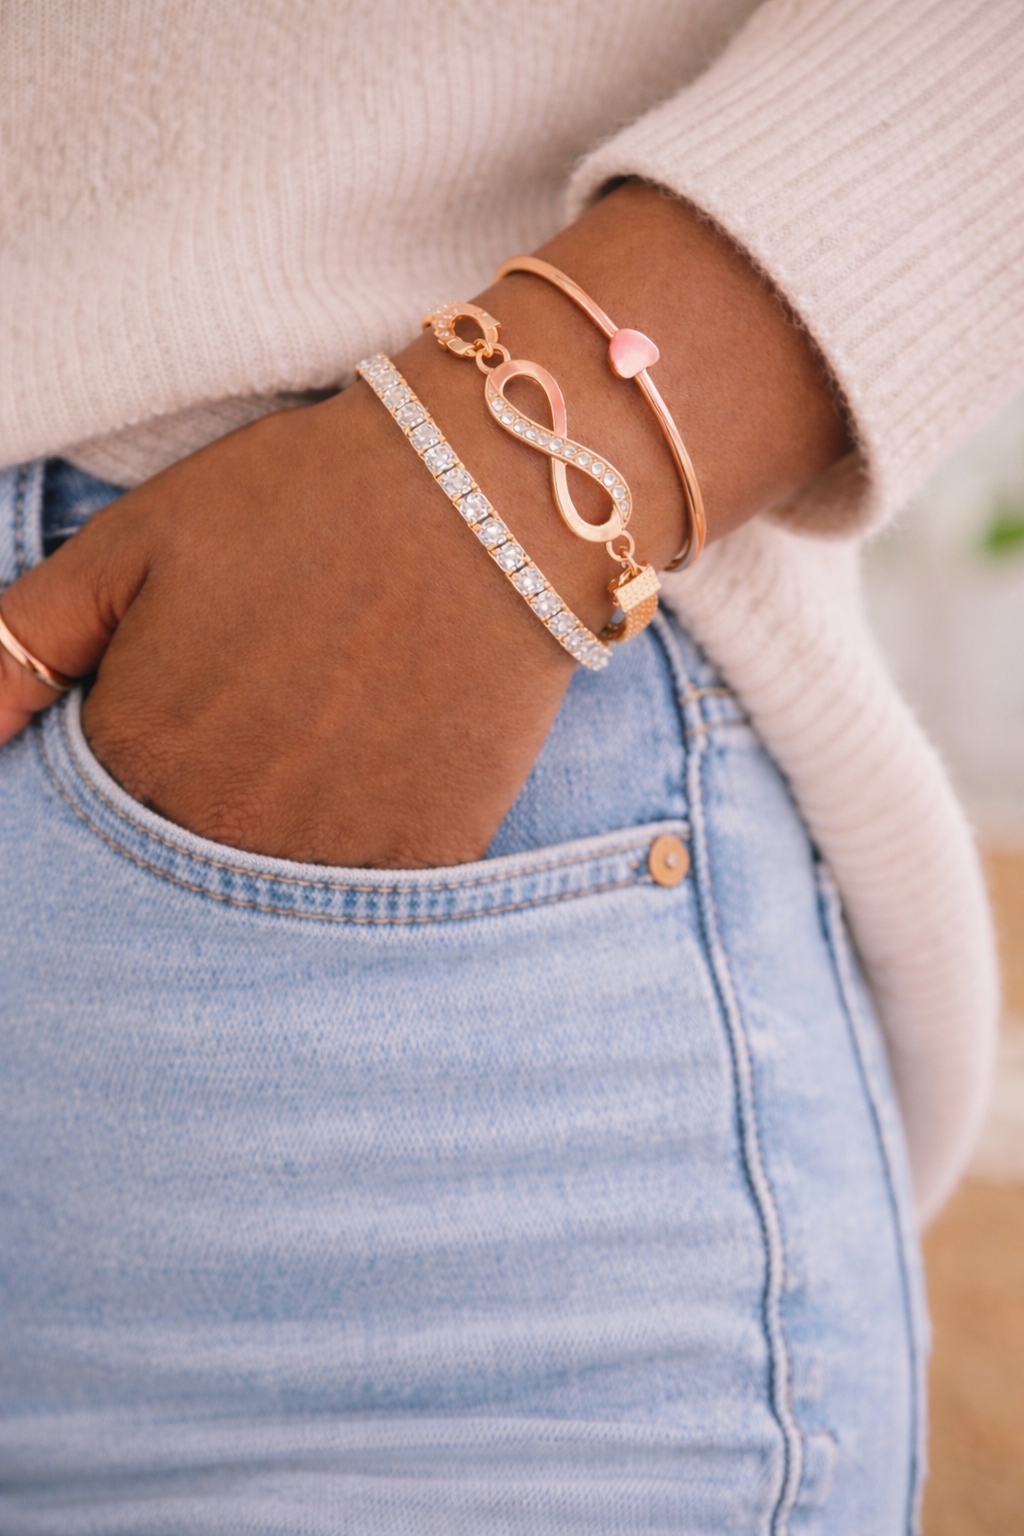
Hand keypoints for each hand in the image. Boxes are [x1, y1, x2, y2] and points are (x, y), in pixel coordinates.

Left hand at [0, 185, 847, 866]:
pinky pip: (377, 895)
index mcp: (138, 758)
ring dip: (293, 822)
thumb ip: (14, 650)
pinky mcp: (431, 857)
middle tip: (278, 699)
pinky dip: (372, 839)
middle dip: (216, 791)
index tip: (199, 689)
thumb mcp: (127, 548)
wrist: (482, 489)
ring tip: (333, 718)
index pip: (100, 817)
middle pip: (189, 861)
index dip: (146, 745)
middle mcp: (226, 831)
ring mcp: (334, 857)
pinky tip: (389, 750)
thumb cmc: (298, 502)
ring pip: (281, 889)